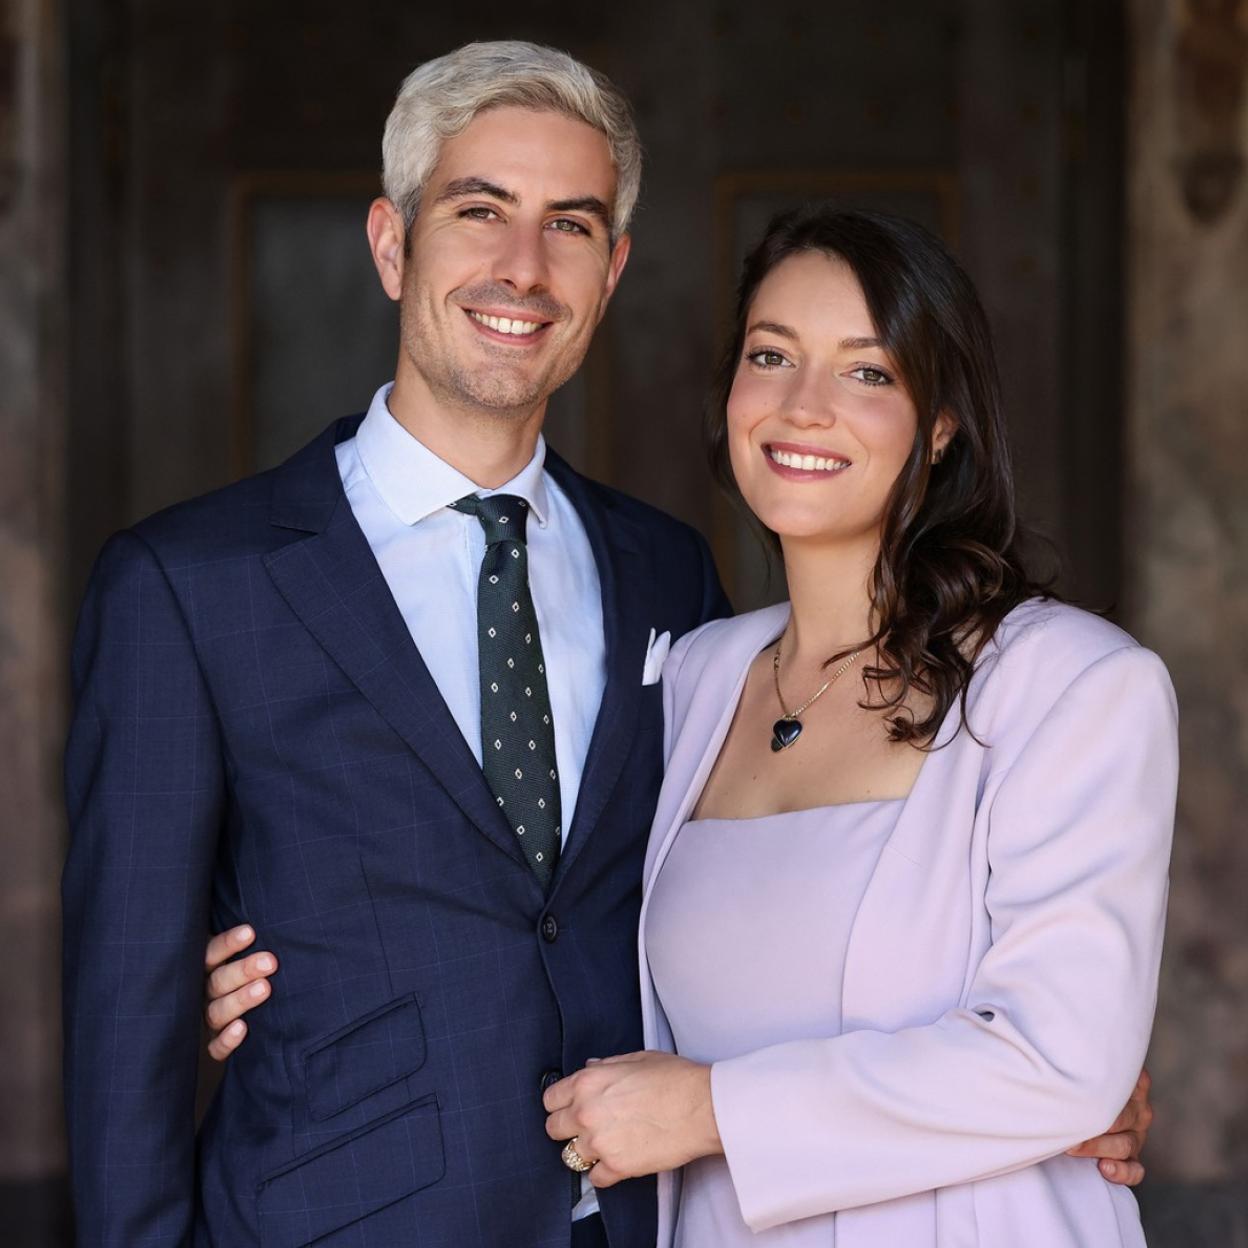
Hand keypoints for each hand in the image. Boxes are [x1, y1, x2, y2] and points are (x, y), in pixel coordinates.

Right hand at [203, 925, 277, 1061]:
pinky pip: (215, 1047)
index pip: (212, 952)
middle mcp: (206, 991)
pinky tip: (243, 1028)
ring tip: (265, 989)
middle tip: (271, 962)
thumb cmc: (259, 970)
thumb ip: (261, 940)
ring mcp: (209, 1018)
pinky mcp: (216, 1043)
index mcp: (211, 966)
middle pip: (218, 981)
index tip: (251, 932)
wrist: (259, 1013)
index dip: (229, 943)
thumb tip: (288, 916)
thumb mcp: (255, 951)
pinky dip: (226, 1040)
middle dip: (244, 970)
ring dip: (240, 1000)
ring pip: (217, 1010)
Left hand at [543, 1051, 721, 1187]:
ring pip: (571, 1156)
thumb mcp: (637, 1059)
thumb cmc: (676, 1079)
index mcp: (589, 1082)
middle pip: (553, 1129)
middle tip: (586, 1127)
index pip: (550, 1099)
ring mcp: (600, 1142)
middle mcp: (587, 1112)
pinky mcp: (617, 1167)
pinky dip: (604, 1172)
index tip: (568, 1108)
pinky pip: (595, 1179)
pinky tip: (618, 1160)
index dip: (560, 1104)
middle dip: (567, 1129)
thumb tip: (592, 1068)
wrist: (702, 1107)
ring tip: (606, 1144)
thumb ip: (607, 1066)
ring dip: (586, 1151)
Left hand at [1065, 1068, 1152, 1185]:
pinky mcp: (1132, 1157)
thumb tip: (1062, 1038)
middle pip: (1121, 1118)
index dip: (1103, 1093)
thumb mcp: (1082, 1062)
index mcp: (1133, 1081)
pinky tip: (1104, 1168)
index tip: (1077, 1096)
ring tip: (1073, 1147)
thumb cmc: (1075, 1075)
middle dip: (1093, 1123)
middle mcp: (1138, 1107)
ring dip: (1097, 1147)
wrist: (1076, 1101)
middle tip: (1067, 1125)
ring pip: (1125, 1144)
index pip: (1129, 1084)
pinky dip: (1122, 1172)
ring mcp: (1137, 1134)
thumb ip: (1081, 1057)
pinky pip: (1135, 1169)